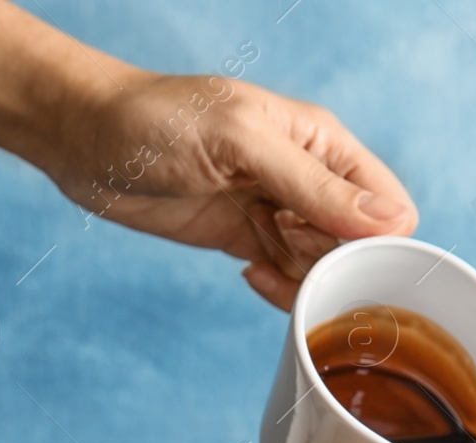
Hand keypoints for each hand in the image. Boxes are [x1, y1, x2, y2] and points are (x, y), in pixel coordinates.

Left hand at [48, 72, 418, 309]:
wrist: (85, 139)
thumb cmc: (157, 120)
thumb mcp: (241, 143)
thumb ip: (313, 185)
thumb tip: (388, 223)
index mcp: (323, 143)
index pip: (390, 207)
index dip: (371, 242)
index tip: (323, 245)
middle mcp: (308, 178)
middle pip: (359, 247)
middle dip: (330, 263)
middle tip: (279, 244)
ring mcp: (276, 211)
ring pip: (323, 268)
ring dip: (300, 280)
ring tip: (258, 261)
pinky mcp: (244, 238)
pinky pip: (286, 277)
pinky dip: (275, 288)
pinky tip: (246, 275)